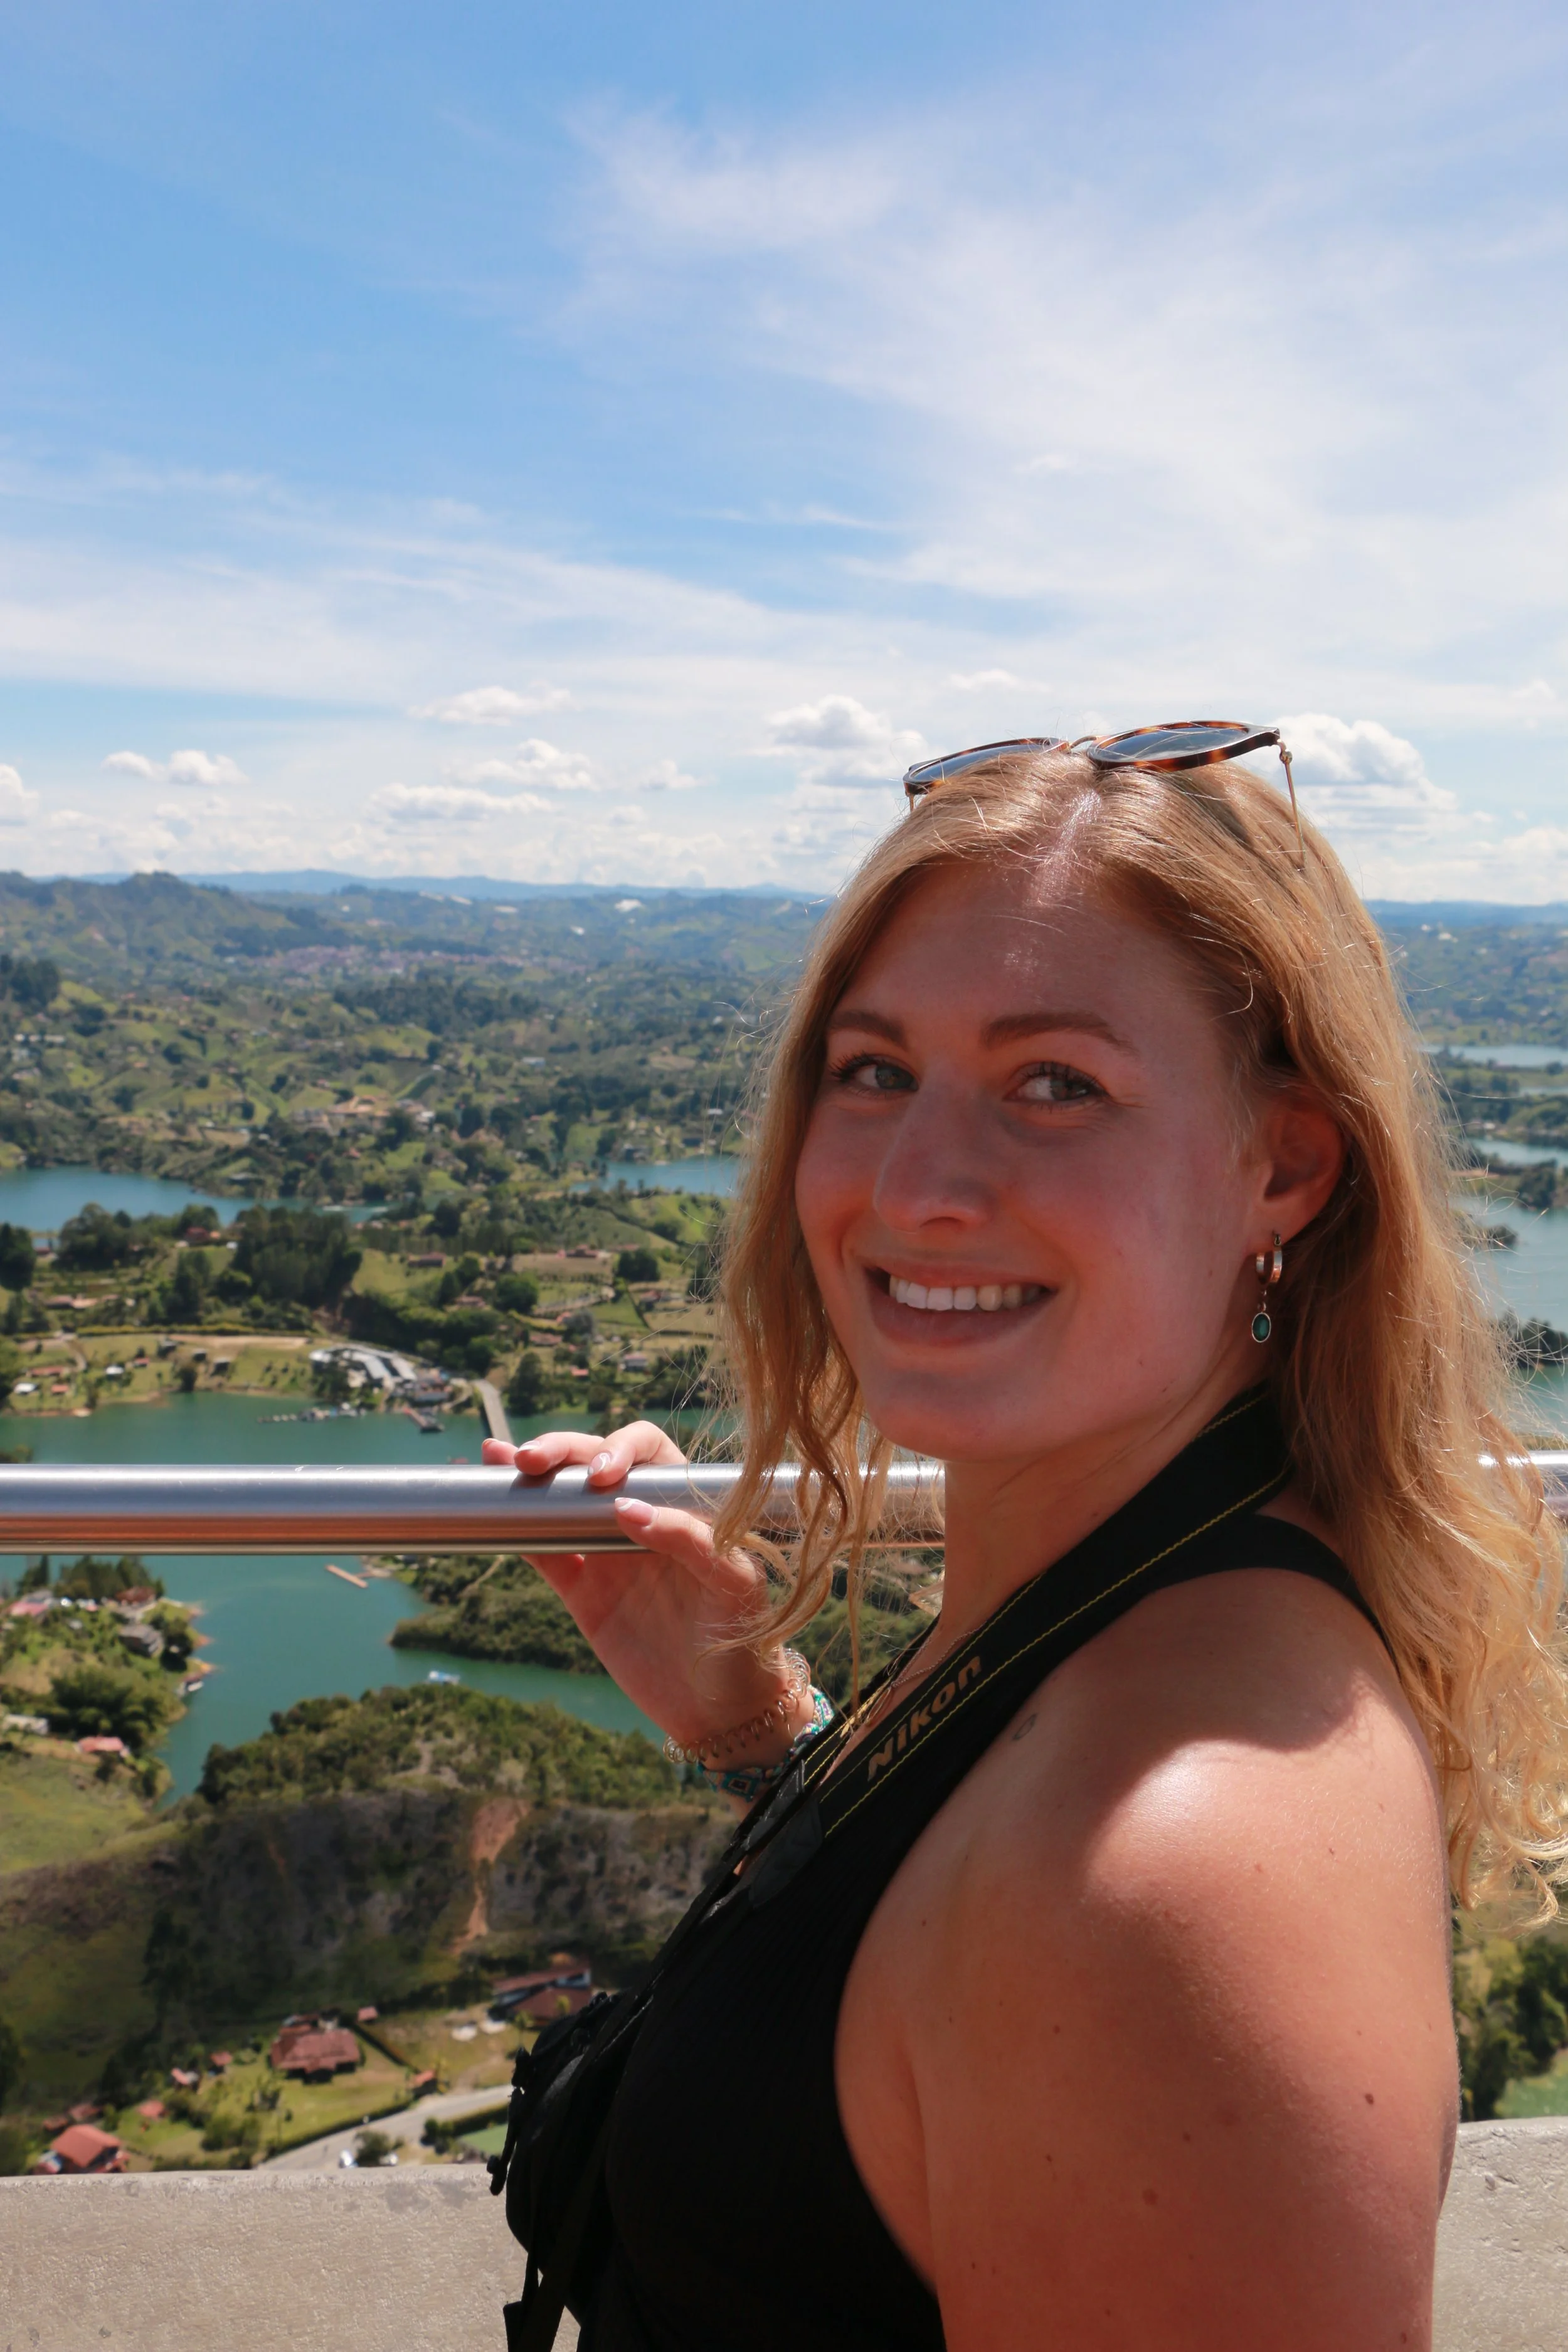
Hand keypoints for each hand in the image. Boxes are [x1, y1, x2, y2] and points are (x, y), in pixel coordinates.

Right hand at [480, 1420, 811, 1756]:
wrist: (720, 1712)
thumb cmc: (742, 1640)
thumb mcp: (733, 1585)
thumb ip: (691, 1540)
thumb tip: (626, 1508)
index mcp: (684, 1506)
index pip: (649, 1453)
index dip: (621, 1448)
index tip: (602, 1477)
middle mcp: (643, 1521)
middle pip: (594, 1465)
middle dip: (563, 1452)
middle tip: (531, 1461)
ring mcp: (608, 1556)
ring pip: (562, 1502)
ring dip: (531, 1478)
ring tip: (497, 1458)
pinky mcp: (583, 1594)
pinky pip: (545, 1554)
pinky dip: (519, 1533)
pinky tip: (494, 1509)